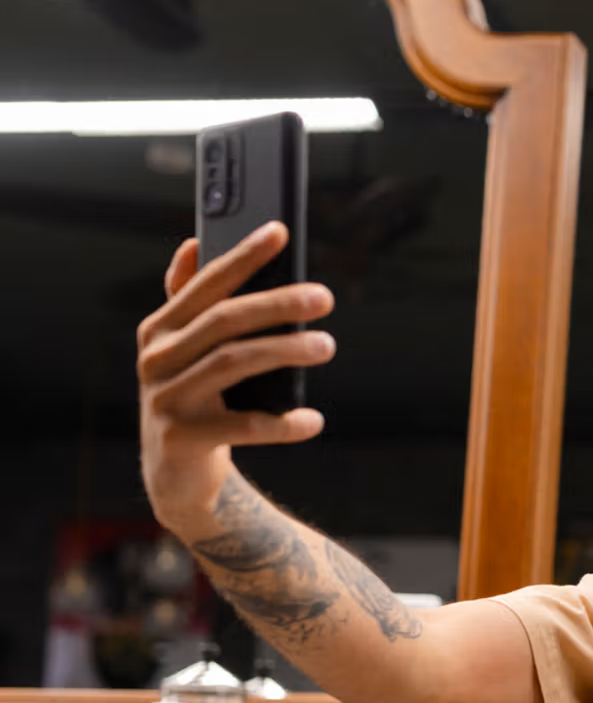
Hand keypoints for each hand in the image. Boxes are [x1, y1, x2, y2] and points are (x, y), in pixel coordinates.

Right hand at [137, 223, 334, 530]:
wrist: (177, 471)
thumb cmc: (196, 396)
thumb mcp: (187, 348)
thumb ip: (189, 300)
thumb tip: (192, 243)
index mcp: (160, 328)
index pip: (206, 284)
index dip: (242, 257)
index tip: (280, 231)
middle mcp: (156, 358)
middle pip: (224, 320)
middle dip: (276, 303)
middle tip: (325, 297)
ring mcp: (165, 399)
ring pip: (233, 363)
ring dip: (285, 351)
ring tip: (327, 345)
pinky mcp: (182, 438)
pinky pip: (242, 425)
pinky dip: (282, 423)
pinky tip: (312, 420)